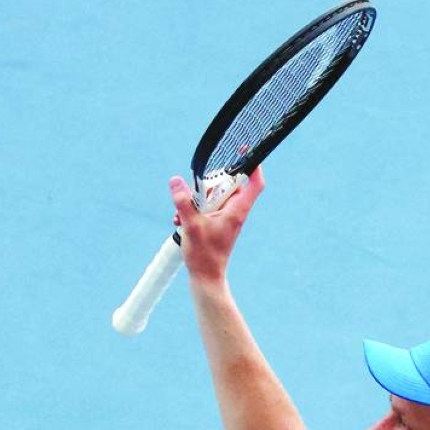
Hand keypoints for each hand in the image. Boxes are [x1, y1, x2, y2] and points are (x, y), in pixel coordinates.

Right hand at [168, 166, 265, 284]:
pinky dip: (192, 210)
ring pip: (211, 195)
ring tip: (183, 214)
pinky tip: (181, 220)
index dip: (252, 165)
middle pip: (225, 184)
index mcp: (236, 211)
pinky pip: (204, 207)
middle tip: (195, 196)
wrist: (205, 278)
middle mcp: (233, 212)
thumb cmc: (204, 256)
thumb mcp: (191, 225)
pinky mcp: (214, 223)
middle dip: (206, 185)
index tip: (244, 150)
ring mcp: (224, 217)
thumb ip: (183, 202)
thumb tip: (176, 181)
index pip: (254, 183)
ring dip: (194, 200)